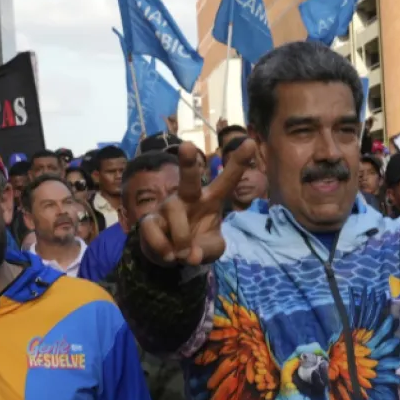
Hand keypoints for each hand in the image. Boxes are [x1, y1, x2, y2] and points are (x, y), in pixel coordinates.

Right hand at [138, 138, 255, 266]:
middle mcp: (189, 197)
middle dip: (188, 163)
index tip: (250, 143)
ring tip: (184, 255)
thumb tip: (191, 255)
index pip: (227, 180)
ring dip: (181, 237)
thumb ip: (207, 251)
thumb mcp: (212, 250)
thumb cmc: (197, 244)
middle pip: (189, 178)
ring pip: (174, 211)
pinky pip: (154, 230)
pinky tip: (169, 255)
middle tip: (186, 146)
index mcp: (211, 199)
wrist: (171, 257)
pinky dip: (163, 246)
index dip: (238, 162)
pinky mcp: (150, 220)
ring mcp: (168, 207)